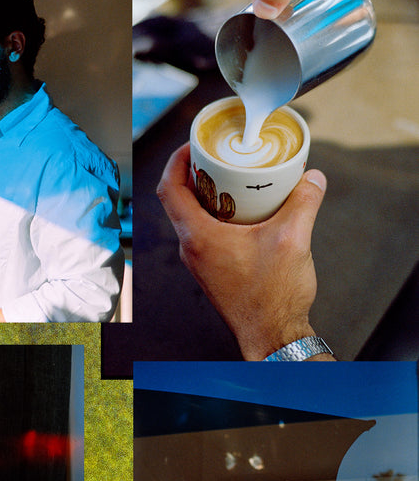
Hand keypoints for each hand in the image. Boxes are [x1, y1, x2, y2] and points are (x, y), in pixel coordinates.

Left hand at [158, 143, 333, 360]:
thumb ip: (303, 201)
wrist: (271, 336)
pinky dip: (218, 215)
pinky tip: (245, 211)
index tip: (192, 144)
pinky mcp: (211, 270)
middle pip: (180, 201)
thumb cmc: (272, 297)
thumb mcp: (293, 238)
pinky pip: (205, 234)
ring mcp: (199, 262)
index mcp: (198, 237)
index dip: (176, 161)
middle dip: (196, 173)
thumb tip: (312, 177)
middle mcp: (191, 249)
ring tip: (233, 177)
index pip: (169, 189)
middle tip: (218, 155)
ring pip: (193, 218)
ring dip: (209, 195)